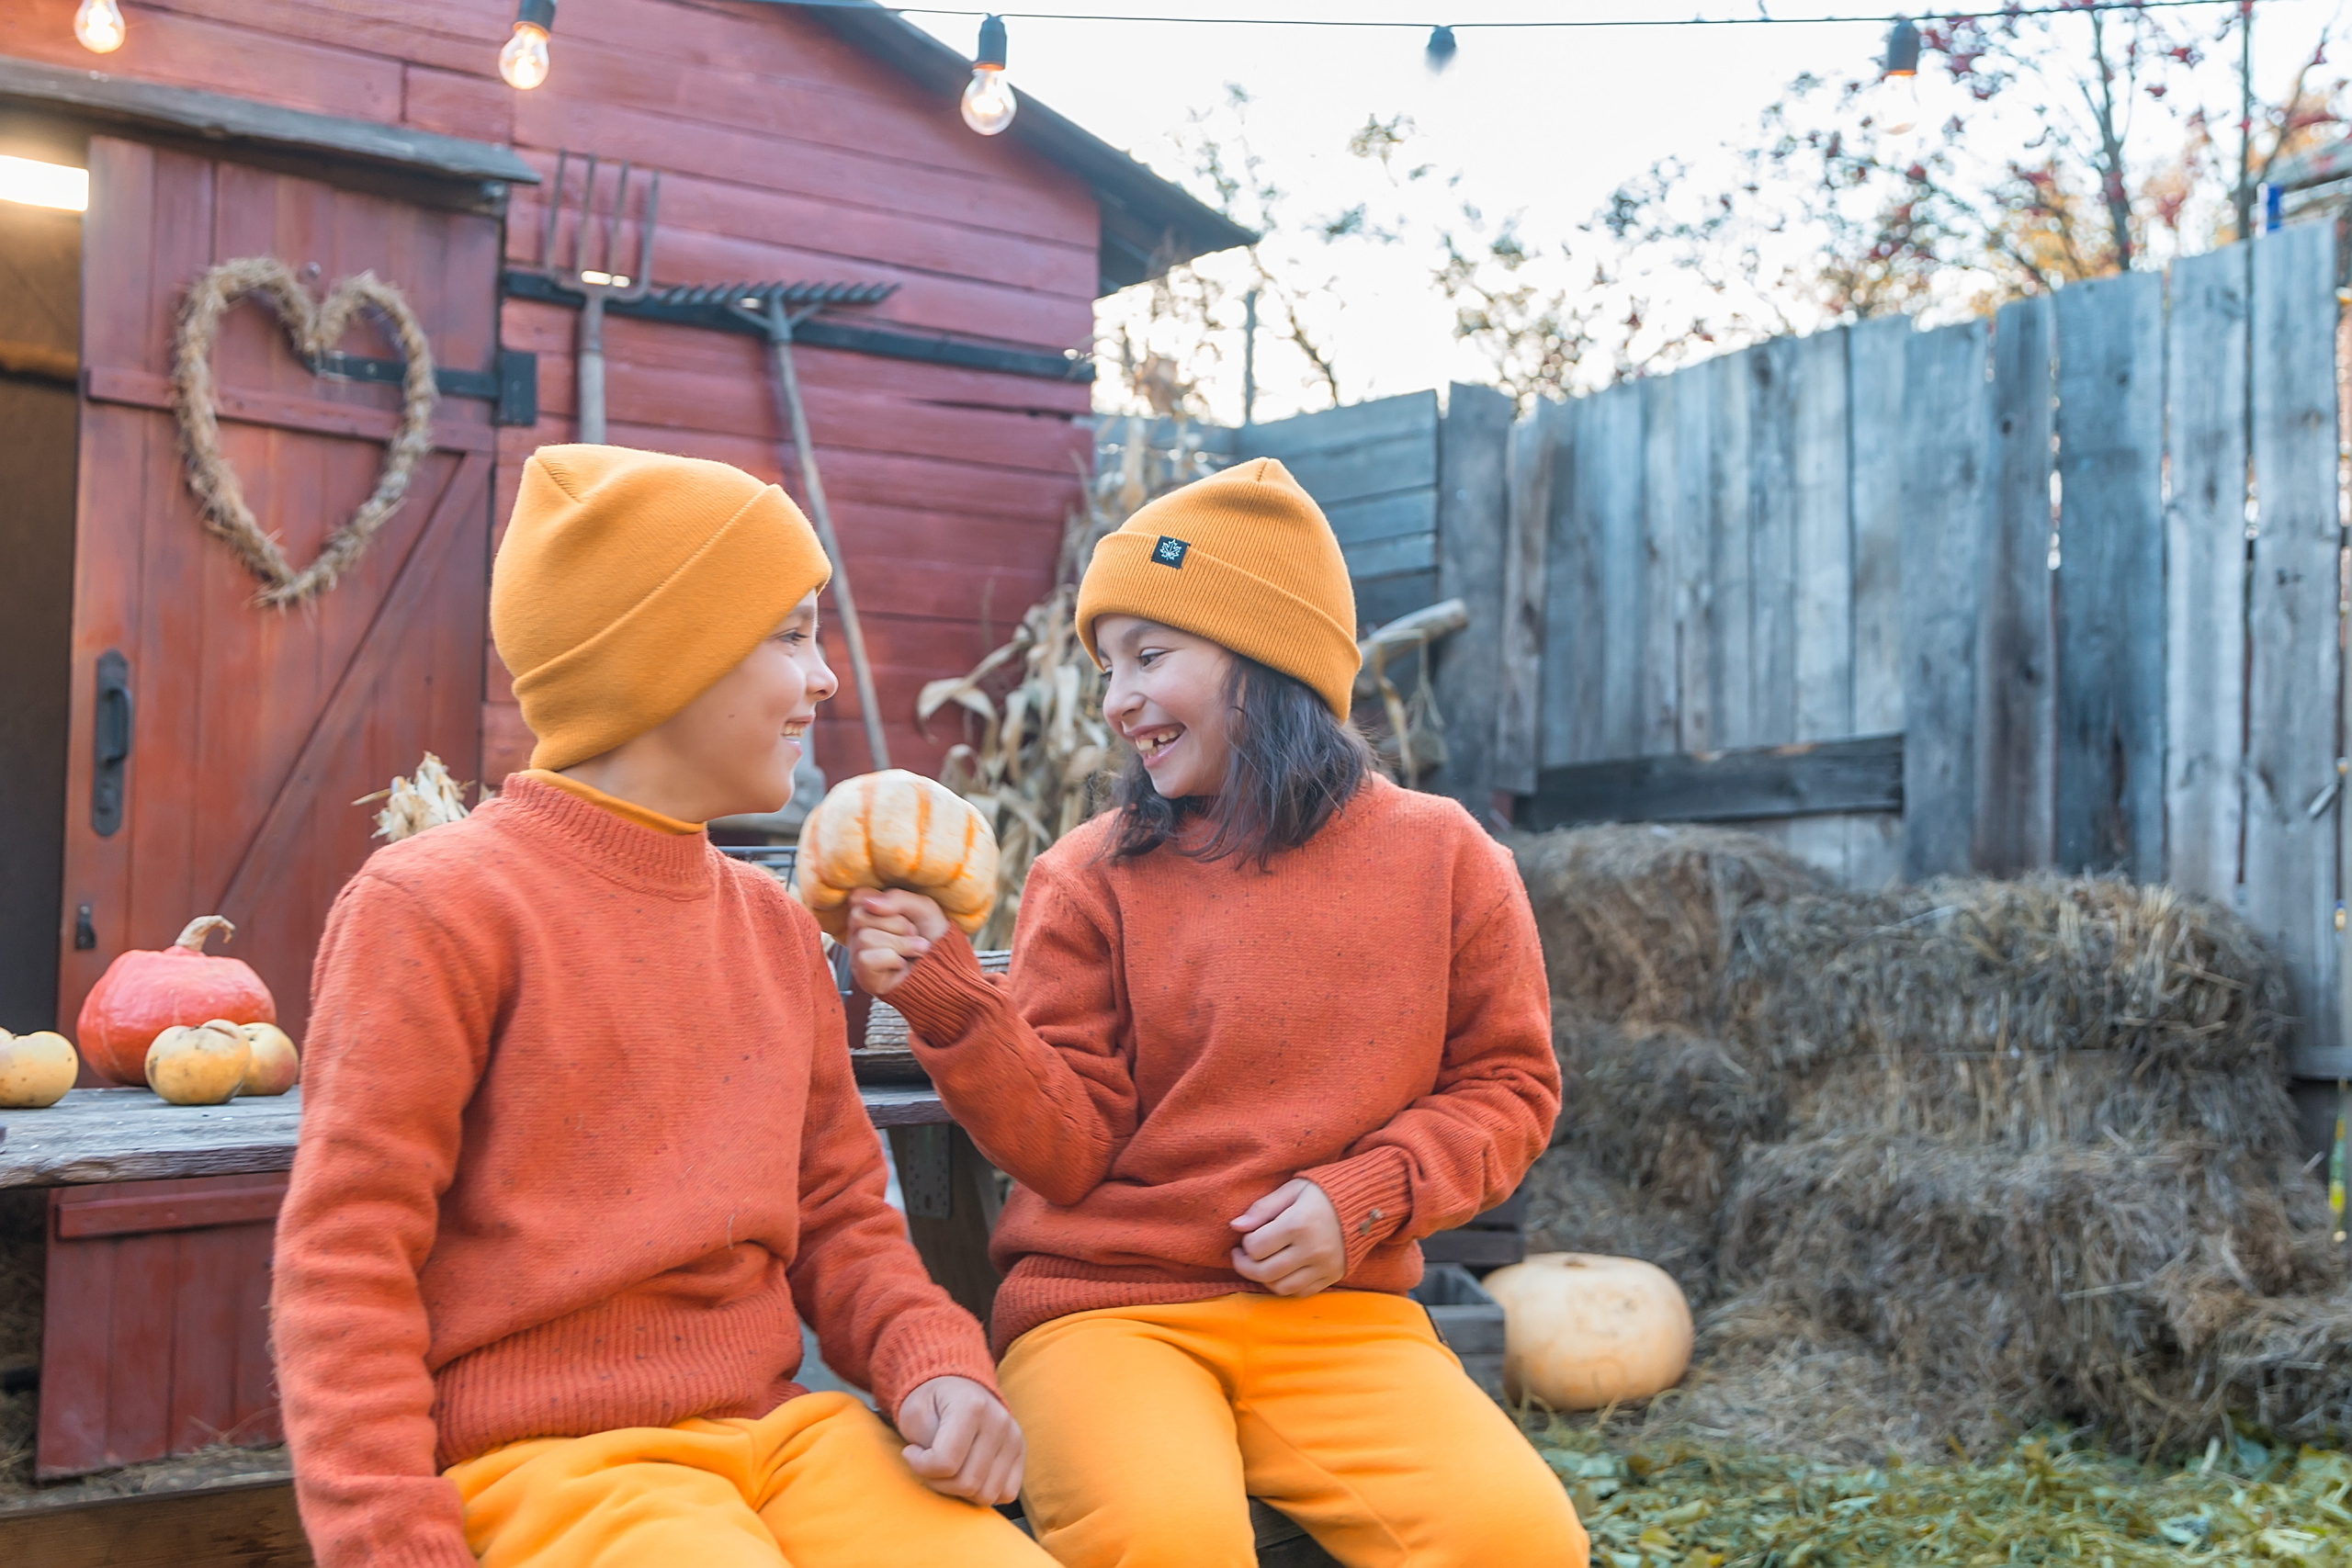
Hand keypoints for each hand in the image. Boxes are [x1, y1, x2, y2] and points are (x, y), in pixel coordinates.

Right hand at [847, 889, 950, 997]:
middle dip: (897, 925)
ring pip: (865, 938)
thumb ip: (897, 898)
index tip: (903, 914)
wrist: (946, 966)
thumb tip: (869, 904)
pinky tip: (902, 964)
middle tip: (912, 934)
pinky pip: (866, 959)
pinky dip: (893, 960)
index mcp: (869, 911)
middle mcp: (858, 931)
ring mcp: (858, 954)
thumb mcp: (923, 907)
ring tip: (912, 951)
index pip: (859, 897)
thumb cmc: (933, 935)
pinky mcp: (863, 975)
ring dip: (900, 944)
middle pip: (859, 916)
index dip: (885, 904)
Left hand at [897, 1374, 1023, 1504]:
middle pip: (967, 1483)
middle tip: (928, 1464)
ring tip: (948, 1469)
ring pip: (986, 1494)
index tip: (911, 1452)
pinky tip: (968, 1474)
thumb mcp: (914, 1413)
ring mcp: (1014, 1438)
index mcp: (972, 1406)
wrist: (955, 1387)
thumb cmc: (931, 1403)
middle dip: (938, 1482)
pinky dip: (983, 1492)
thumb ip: (924, 1443)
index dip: (920, 1467)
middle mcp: (999, 1421)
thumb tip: (938, 1472)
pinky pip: (1006, 1494)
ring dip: (960, 1491)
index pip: (945, 1462)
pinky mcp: (1021, 1452)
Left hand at [1229, 1178, 1345, 1296]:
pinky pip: (1301, 1292)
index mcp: (1298, 1224)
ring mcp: (1324, 1266)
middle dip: (1245, 1266)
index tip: (1246, 1236)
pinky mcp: (1332, 1276)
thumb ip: (1262, 1208)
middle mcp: (1311, 1249)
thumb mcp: (1292, 1190)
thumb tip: (1236, 1226)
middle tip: (1241, 1257)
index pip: (1256, 1247)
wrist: (1365, 1203)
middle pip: (1265, 1272)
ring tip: (1260, 1264)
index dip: (1244, 1244)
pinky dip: (1286, 1286)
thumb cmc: (1323, 1192)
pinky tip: (1282, 1271)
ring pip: (1281, 1288)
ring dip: (1264, 1279)